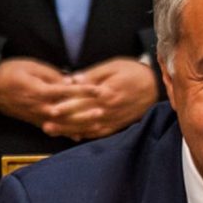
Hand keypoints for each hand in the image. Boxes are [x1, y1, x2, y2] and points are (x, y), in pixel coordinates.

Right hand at [0, 58, 98, 130]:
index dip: (84, 90)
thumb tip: (70, 82)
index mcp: (41, 92)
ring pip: (63, 124)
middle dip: (86, 112)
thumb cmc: (11, 72)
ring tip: (97, 125)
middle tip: (103, 111)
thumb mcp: (32, 67)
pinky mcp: (35, 122)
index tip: (99, 89)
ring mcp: (38, 117)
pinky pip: (54, 130)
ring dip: (80, 126)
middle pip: (68, 113)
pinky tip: (80, 136)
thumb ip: (52, 75)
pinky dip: (68, 133)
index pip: (67, 92)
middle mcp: (41, 107)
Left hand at [41, 57, 157, 139]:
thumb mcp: (113, 66)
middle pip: (82, 116)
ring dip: (69, 130)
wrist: (157, 85)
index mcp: (107, 92)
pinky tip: (73, 136)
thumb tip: (72, 80)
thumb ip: (93, 75)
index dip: (65, 104)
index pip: (82, 99)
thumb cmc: (133, 72)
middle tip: (45, 125)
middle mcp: (109, 108)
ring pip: (88, 126)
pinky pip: (100, 132)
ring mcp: (114, 118)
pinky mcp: (118, 124)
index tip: (50, 107)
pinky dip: (86, 135)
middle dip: (62, 121)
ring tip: (52, 131)